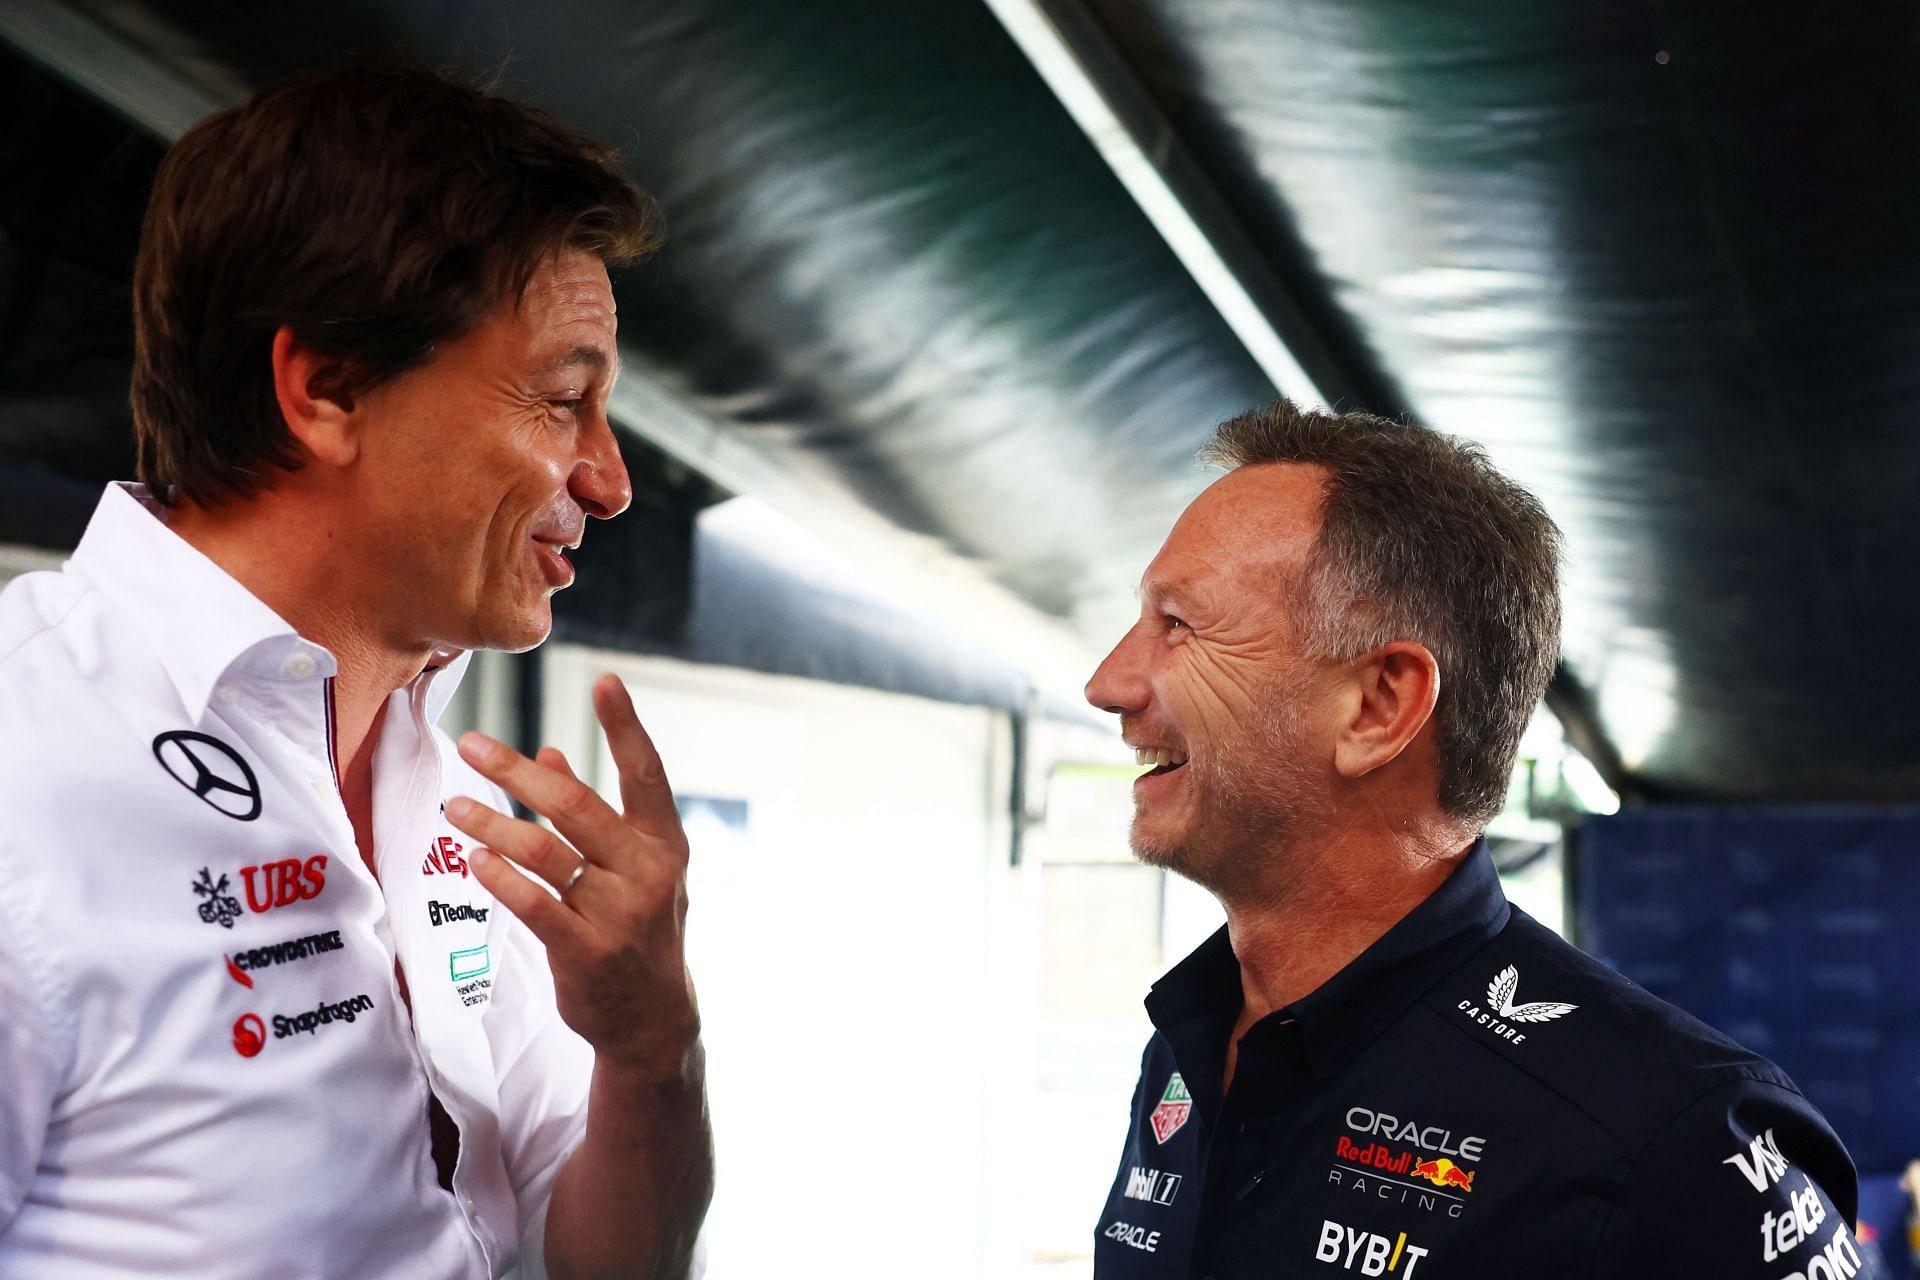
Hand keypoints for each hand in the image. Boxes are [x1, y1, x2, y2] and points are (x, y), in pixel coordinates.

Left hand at [445, 673, 698, 1079]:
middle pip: (576, 806)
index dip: (627, 726)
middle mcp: (647, 872)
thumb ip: (597, 811)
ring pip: (545, 853)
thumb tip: (549, 751)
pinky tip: (475, 860)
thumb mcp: (636, 868)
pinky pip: (534, 905)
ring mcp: (618, 914)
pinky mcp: (586, 952)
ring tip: (455, 805)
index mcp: (664, 843)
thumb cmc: (640, 928)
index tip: (605, 680)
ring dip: (493, 825)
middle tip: (471, 745)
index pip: (646, 773)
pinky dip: (501, 879)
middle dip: (517, 772)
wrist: (653, 1020)